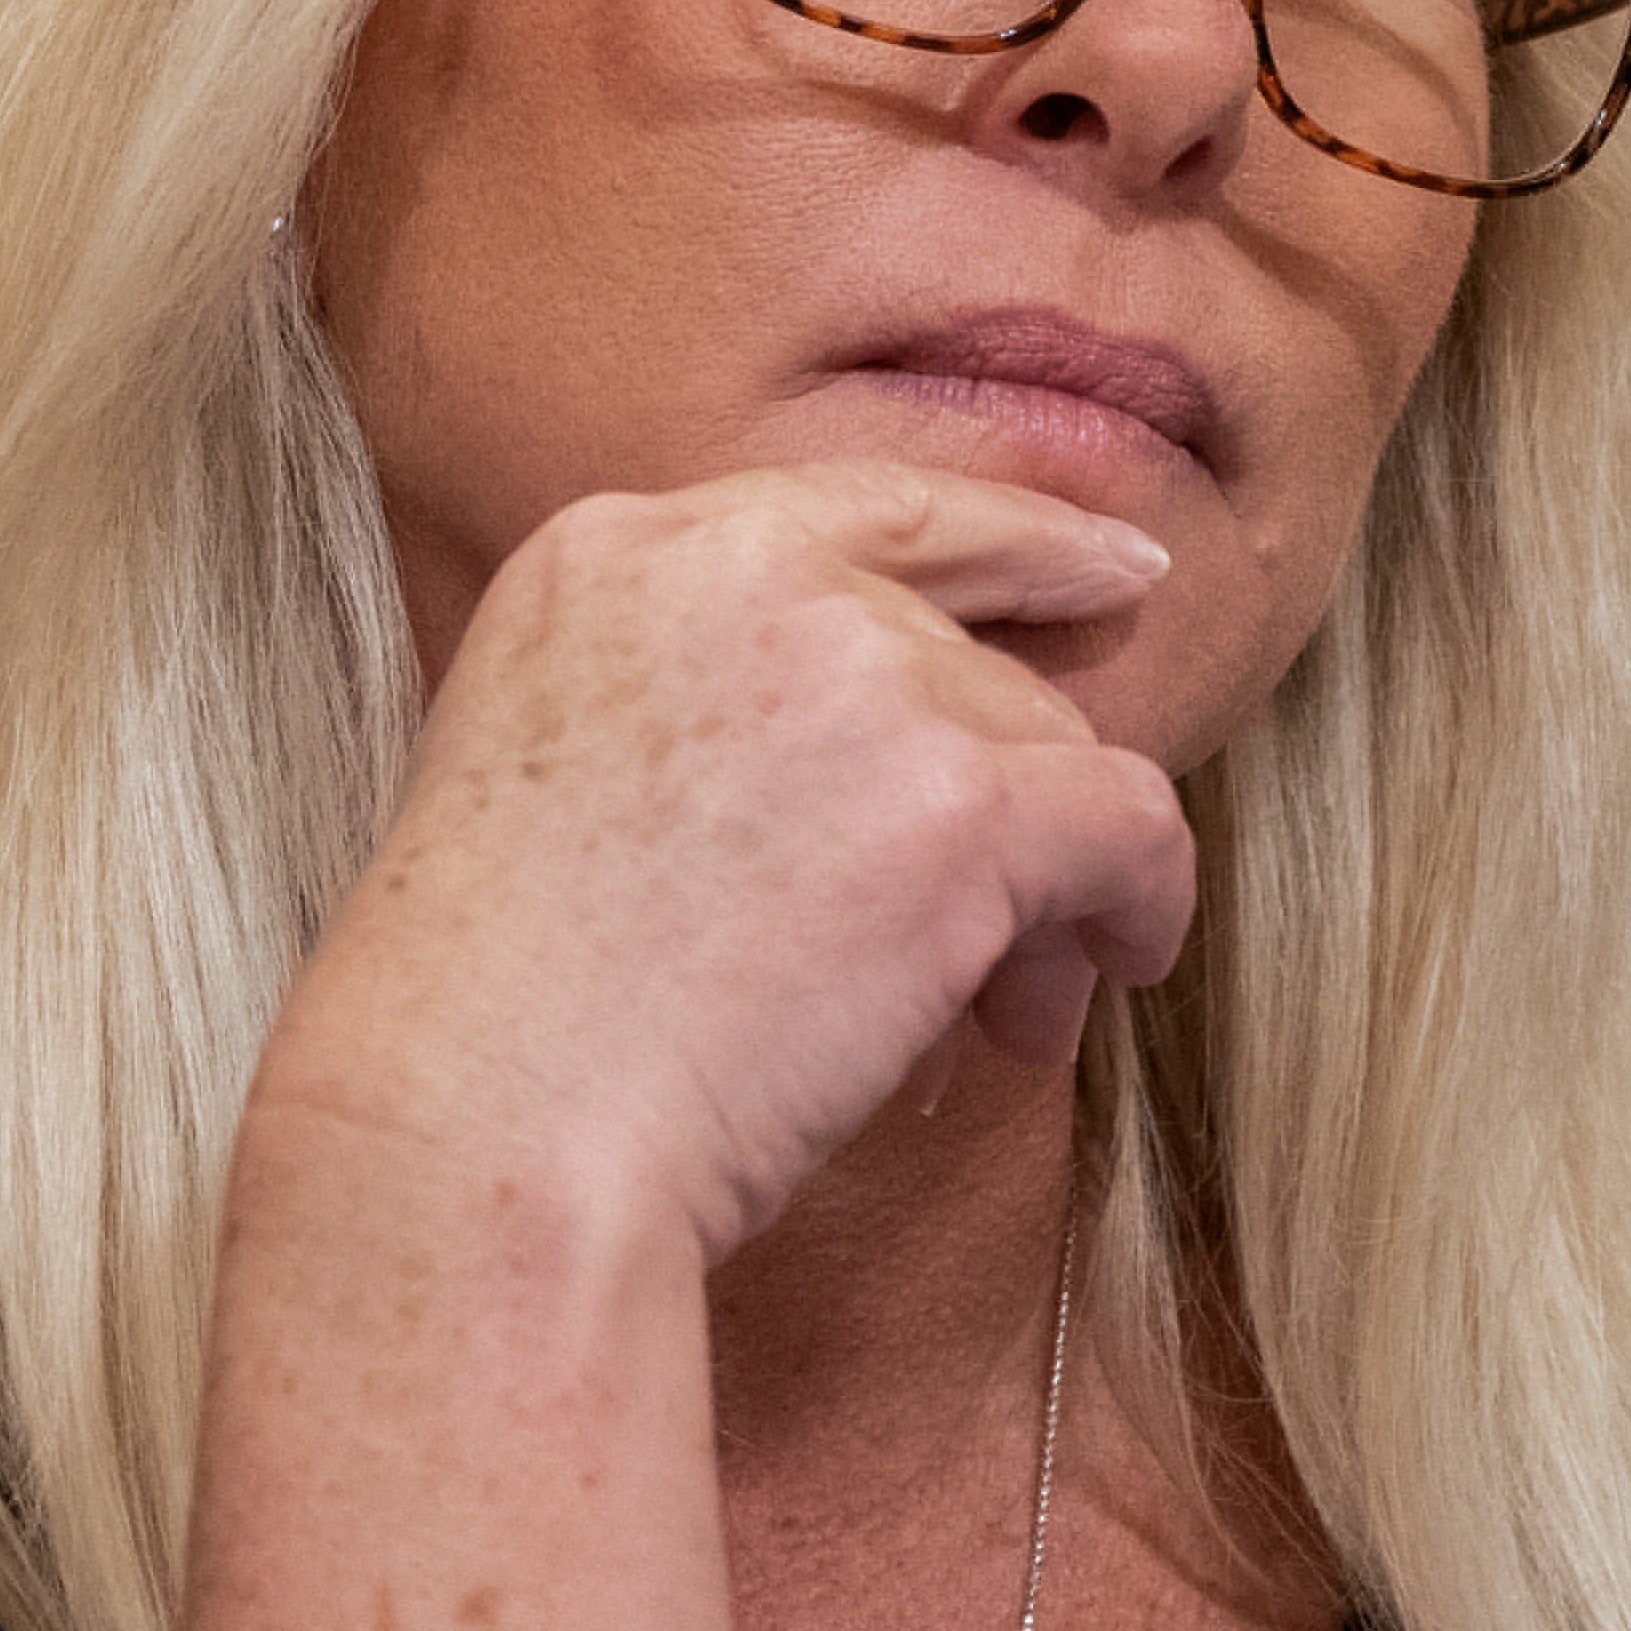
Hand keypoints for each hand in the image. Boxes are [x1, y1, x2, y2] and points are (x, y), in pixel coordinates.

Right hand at [248, 458, 1194, 1269]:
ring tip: (994, 1011)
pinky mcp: (960, 801)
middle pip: (963, 656)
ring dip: (1042, 886)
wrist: (491, 1121)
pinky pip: (1128, 824)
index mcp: (621, 549)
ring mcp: (861, 674)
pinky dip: (1139, 905)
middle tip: (991, 934)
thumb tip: (905, 746)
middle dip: (992, 795)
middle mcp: (745, 572)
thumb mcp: (552, 765)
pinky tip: (1109, 970)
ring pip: (1046, 747)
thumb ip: (699, 695)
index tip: (1109, 569)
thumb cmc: (501, 1013)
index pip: (869, 509)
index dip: (1015, 537)